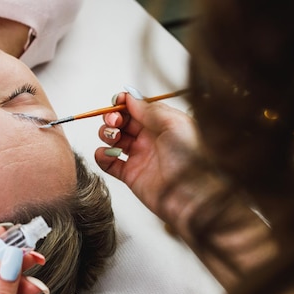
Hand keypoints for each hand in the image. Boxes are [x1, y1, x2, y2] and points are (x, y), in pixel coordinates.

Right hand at [94, 91, 208, 222]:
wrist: (191, 196)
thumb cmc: (191, 159)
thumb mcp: (174, 124)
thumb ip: (150, 110)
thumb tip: (130, 97)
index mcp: (162, 123)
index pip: (137, 107)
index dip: (124, 103)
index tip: (116, 102)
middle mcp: (150, 138)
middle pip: (122, 121)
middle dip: (113, 117)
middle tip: (115, 123)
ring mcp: (139, 156)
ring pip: (113, 139)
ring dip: (107, 134)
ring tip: (114, 139)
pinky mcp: (130, 175)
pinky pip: (108, 162)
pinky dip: (102, 156)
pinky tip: (107, 154)